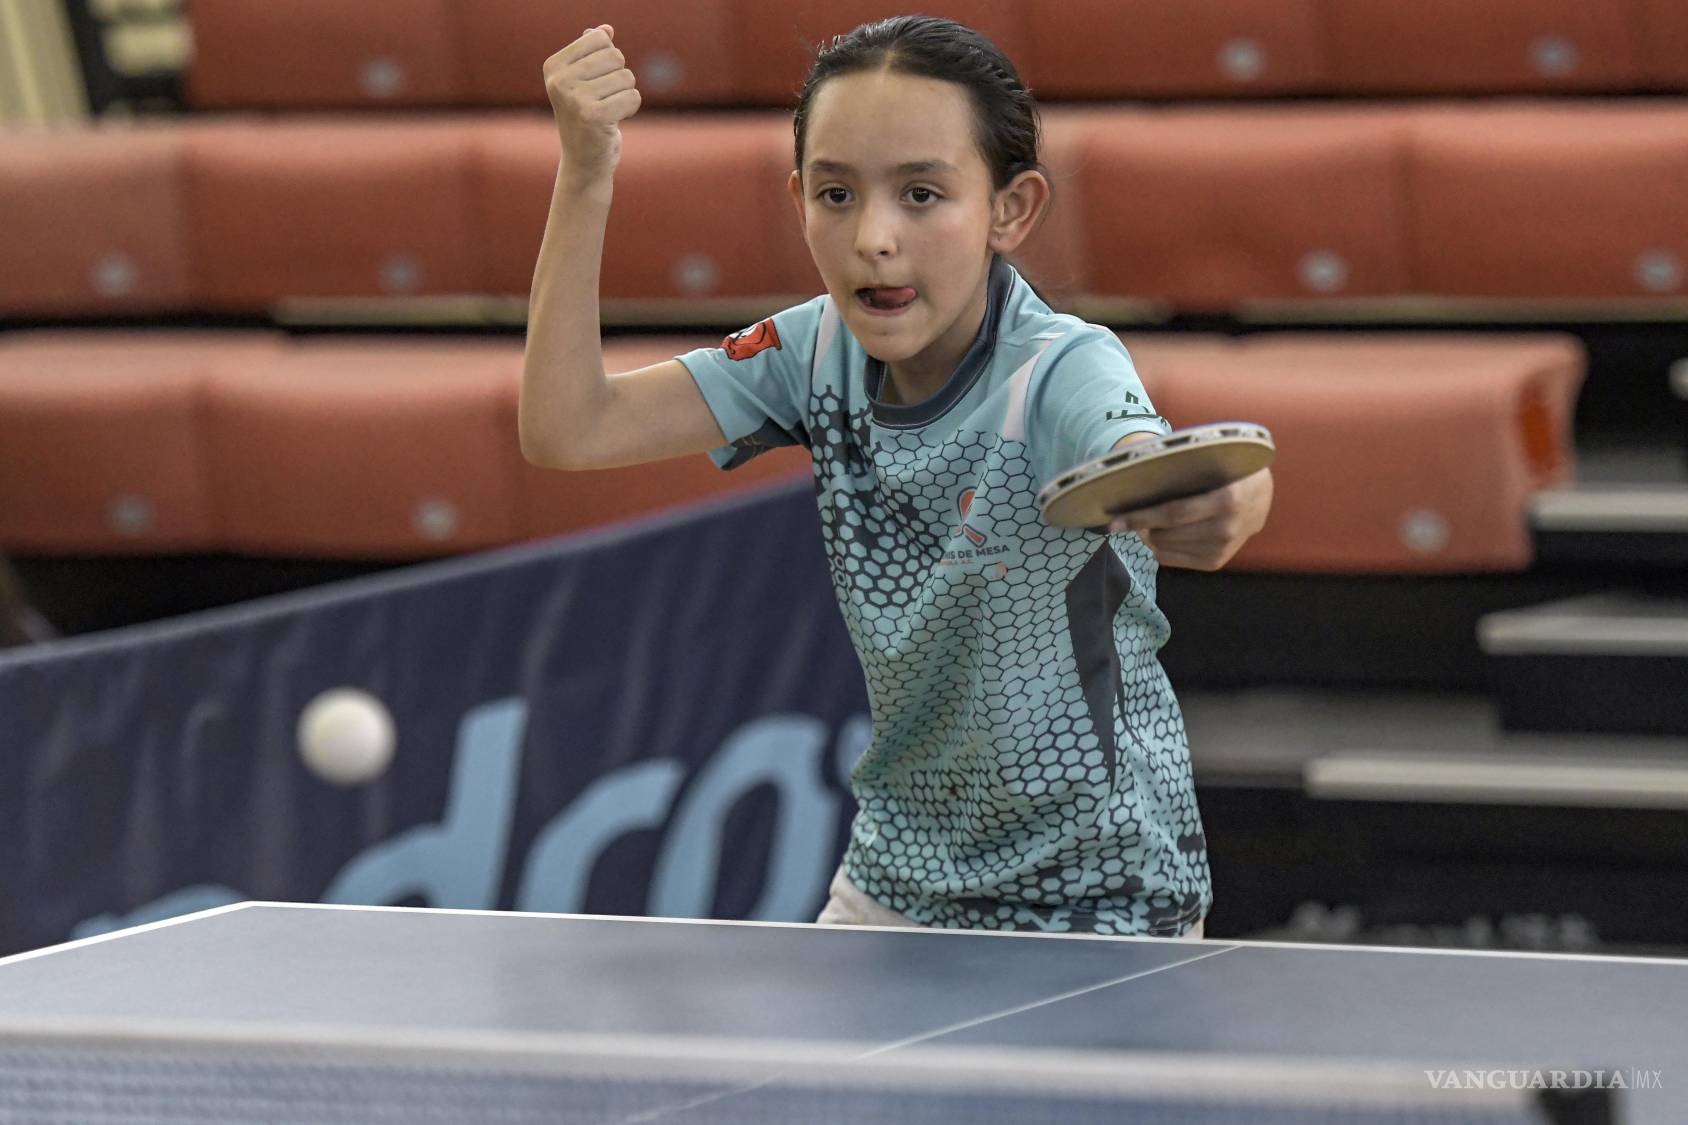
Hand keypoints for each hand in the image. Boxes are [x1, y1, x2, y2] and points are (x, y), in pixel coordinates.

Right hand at [543, 25, 641, 183]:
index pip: (600, 39)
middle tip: (605, 99)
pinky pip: (633, 97)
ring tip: (609, 110)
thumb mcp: (583, 82)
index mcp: (554, 66)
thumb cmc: (586, 117)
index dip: (610, 59)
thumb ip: (592, 52)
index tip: (597, 81)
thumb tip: (606, 29)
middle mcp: (559, 81)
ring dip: (625, 95)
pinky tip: (615, 120)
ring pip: (627, 77)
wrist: (583, 161)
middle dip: (619, 78)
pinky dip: (631, 108)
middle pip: (616, 56)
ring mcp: (575, 99)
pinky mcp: (594, 116)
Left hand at [1107, 468, 1273, 570]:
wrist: (1262, 495)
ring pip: (1165, 548)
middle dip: (1143, 525)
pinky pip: (1171, 559)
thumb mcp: (1215, 461)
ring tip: (1153, 521)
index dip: (1141, 518)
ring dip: (1151, 535)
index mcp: (1226, 500)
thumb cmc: (1229, 471)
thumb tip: (1137, 472)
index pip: (1174, 514)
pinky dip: (1161, 547)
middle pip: (1166, 534)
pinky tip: (1167, 533)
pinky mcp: (1216, 562)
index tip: (1114, 521)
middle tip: (1135, 514)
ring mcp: (1223, 549)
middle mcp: (1226, 529)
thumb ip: (1184, 469)